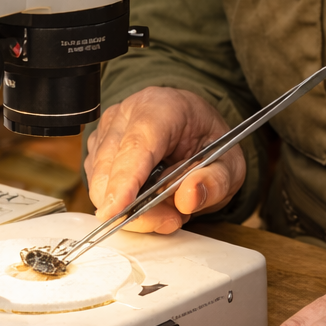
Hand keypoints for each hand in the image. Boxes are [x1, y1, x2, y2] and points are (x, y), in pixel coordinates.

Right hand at [85, 86, 245, 232]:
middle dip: (137, 208)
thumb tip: (189, 197)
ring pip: (101, 185)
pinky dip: (124, 204)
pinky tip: (148, 197)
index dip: (126, 179)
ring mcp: (105, 132)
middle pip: (112, 171)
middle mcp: (126, 115)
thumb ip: (215, 181)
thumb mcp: (230, 164)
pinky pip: (101, 189)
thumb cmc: (207, 140)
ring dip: (132, 208)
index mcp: (161, 107)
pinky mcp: (95, 152)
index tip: (119, 209)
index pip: (137, 145)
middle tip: (172, 218)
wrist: (193, 128)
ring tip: (167, 206)